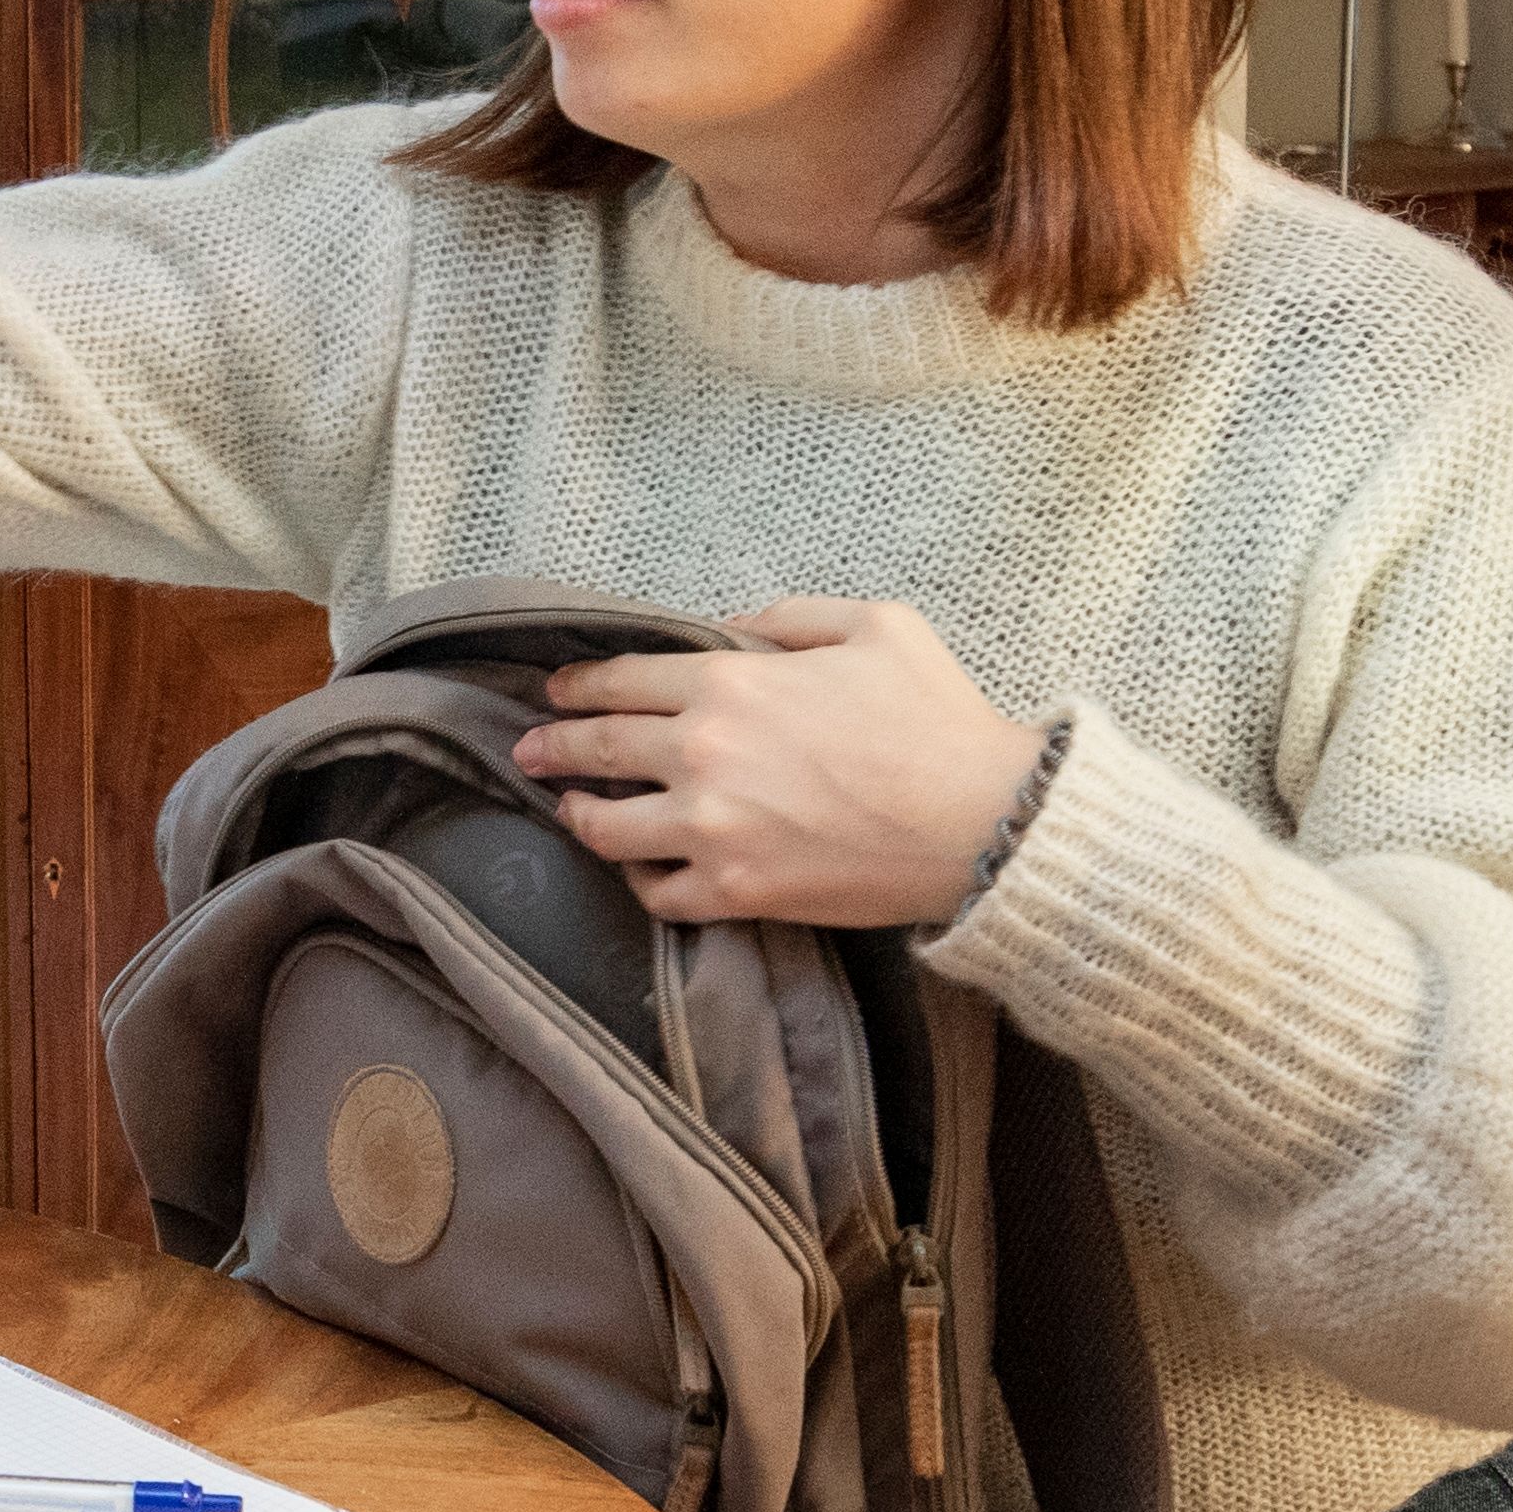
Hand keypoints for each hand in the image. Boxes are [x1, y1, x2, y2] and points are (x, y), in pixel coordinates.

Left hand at [511, 600, 1047, 927]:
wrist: (982, 820)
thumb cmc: (936, 718)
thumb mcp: (874, 625)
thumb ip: (789, 617)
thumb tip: (730, 629)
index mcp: (730, 683)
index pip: (622, 680)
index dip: (579, 684)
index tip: (555, 689)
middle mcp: (703, 754)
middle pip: (599, 748)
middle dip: (553, 746)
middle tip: (530, 748)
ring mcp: (713, 829)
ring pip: (610, 827)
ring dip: (580, 815)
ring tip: (570, 811)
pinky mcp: (736, 890)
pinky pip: (659, 893)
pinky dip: (639, 880)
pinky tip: (637, 868)